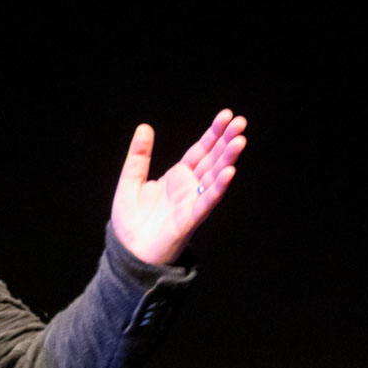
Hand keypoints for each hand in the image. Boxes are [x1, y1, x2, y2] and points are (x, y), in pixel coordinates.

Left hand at [110, 109, 246, 264]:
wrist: (127, 252)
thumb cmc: (130, 221)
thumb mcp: (130, 181)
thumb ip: (139, 156)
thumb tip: (145, 128)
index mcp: (178, 177)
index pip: (201, 150)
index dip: (213, 133)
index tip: (227, 115)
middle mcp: (189, 188)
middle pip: (212, 160)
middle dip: (226, 141)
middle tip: (241, 122)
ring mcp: (192, 203)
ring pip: (214, 177)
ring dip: (228, 159)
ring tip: (240, 140)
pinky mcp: (190, 220)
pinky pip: (207, 202)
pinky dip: (218, 187)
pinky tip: (229, 171)